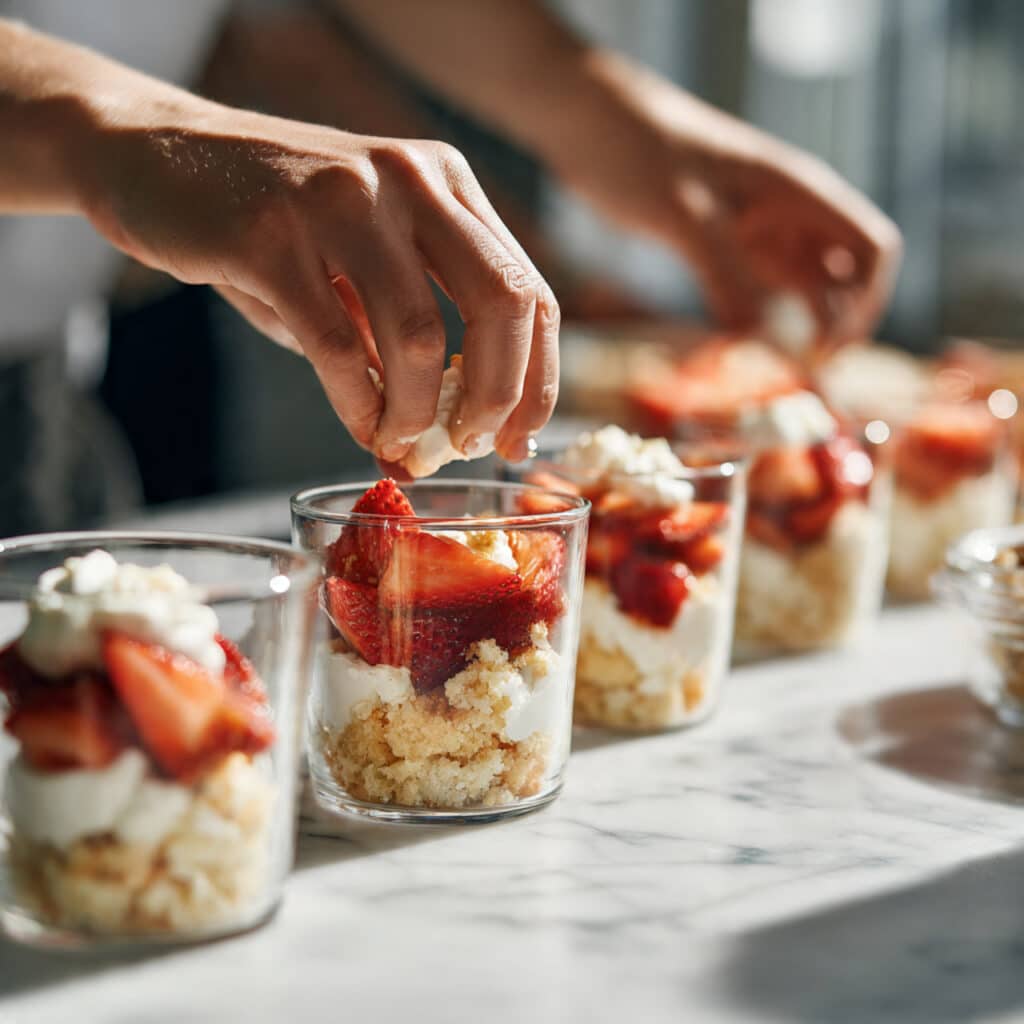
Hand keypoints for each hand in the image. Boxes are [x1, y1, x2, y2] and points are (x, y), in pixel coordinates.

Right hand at [83, 100, 557, 462]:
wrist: (155, 157)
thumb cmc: (274, 225)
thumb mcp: (363, 257)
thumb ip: (414, 327)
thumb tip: (451, 434)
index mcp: (446, 183)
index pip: (529, 289)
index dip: (538, 377)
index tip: (521, 440)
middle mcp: (407, 179)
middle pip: (501, 303)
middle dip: (499, 396)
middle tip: (473, 447)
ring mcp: (340, 199)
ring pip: (419, 335)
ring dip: (418, 412)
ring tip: (402, 445)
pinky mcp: (269, 235)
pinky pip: (337, 348)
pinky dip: (357, 406)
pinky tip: (361, 427)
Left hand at [546, 54, 900, 352]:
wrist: (590, 124)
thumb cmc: (639, 151)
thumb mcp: (685, 214)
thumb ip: (726, 273)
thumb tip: (760, 341)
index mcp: (798, 193)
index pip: (872, 249)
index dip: (865, 303)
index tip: (828, 349)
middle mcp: (788, 212)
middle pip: (845, 277)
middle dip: (834, 325)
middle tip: (800, 377)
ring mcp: (758, 228)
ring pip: (803, 287)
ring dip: (797, 329)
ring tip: (773, 374)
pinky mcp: (724, 243)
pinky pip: (758, 289)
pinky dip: (757, 321)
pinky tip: (735, 350)